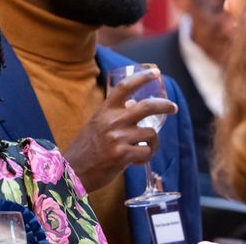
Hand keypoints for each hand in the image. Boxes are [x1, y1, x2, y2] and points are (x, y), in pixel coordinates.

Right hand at [63, 69, 177, 191]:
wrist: (72, 172)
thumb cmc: (85, 149)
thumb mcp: (96, 124)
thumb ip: (113, 115)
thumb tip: (133, 103)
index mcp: (104, 111)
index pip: (125, 87)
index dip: (142, 77)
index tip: (156, 73)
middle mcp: (112, 121)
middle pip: (147, 106)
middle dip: (165, 105)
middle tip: (173, 107)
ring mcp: (117, 138)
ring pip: (151, 133)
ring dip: (153, 143)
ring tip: (145, 149)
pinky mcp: (122, 156)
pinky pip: (146, 153)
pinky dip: (146, 157)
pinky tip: (135, 161)